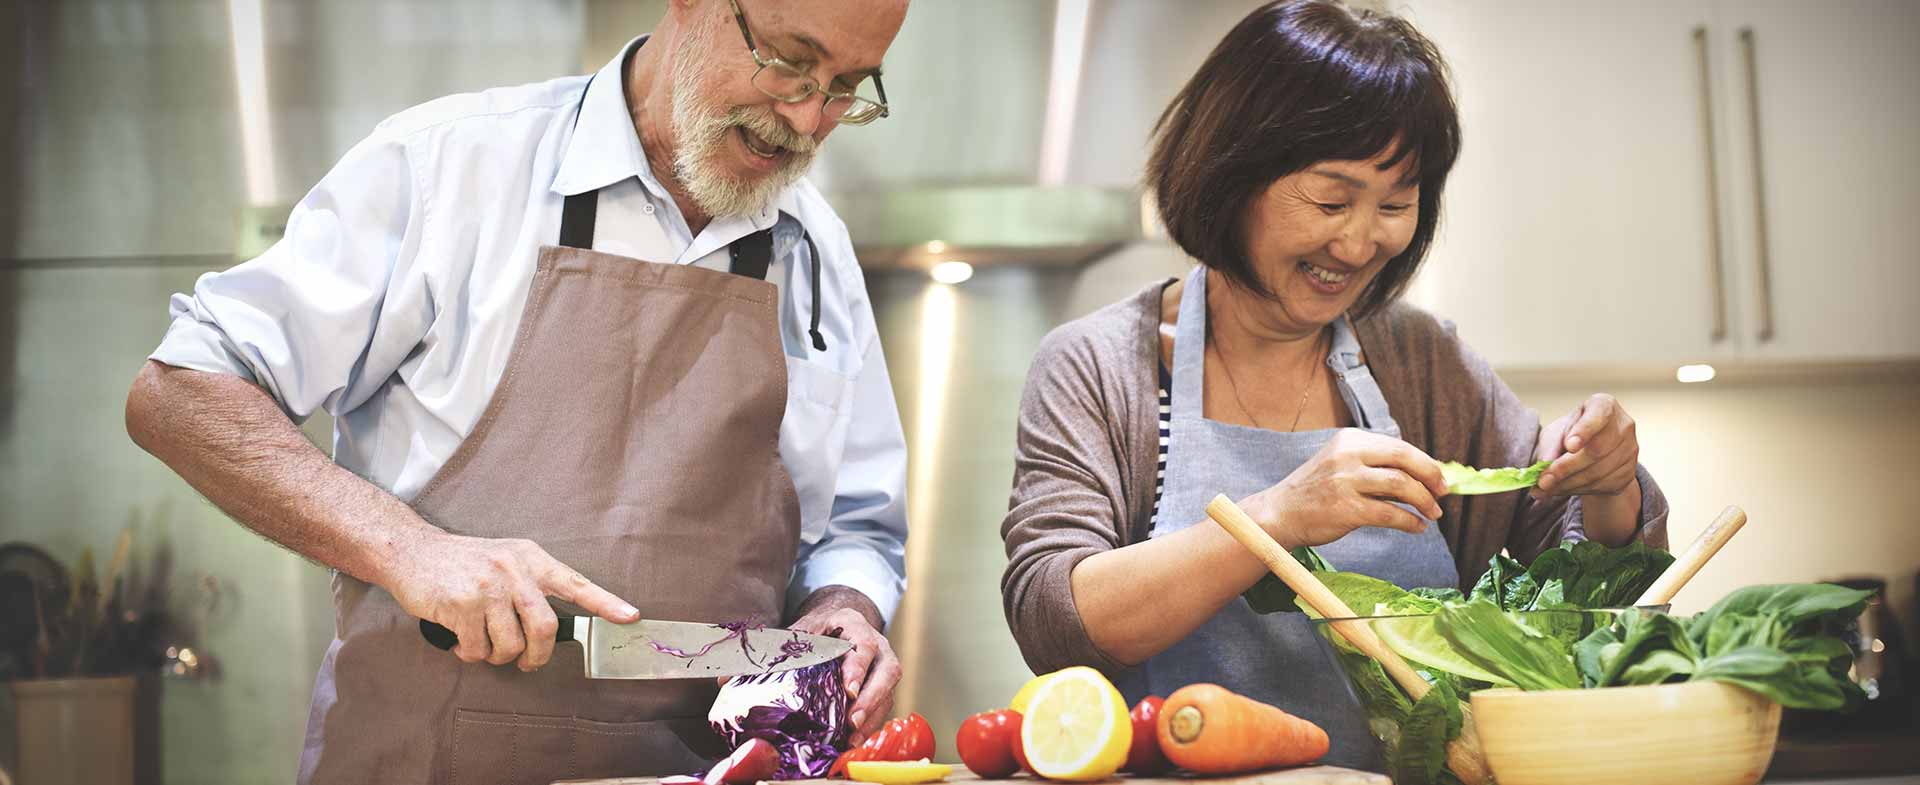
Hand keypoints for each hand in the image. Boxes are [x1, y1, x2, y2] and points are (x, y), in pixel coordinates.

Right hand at [386, 532, 638, 670]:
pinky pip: (479, 650)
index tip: (630, 616)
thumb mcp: (506, 557)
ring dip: (498, 655)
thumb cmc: (465, 561)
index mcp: (531, 558)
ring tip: (484, 643)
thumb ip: (532, 583)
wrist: (413, 551)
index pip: (575, 582)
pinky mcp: (461, 606)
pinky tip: (462, 640)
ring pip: (511, 645)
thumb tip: (555, 625)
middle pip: (545, 627)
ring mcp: (487, 587)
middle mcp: (513, 570)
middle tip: (527, 664)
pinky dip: (472, 654)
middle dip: (538, 656)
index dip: (604, 602)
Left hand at [791, 586, 896, 744]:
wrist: (837, 626)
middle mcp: (878, 646)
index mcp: (855, 625)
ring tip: (852, 739)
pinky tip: (853, 741)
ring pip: (888, 693)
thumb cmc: (817, 631)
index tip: (849, 690)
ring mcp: (884, 668)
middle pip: (887, 672)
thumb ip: (789, 646)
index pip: (863, 645)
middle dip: (871, 698)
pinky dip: (869, 726)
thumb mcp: (803, 630)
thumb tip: (761, 668)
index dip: (858, 668)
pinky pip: (883, 708)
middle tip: (852, 721)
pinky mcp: (884, 688)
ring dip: (871, 718)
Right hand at [1244, 428, 1445, 548]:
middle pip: (1404, 459)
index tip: (1440, 478)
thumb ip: (1376, 467)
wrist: (1280, 514)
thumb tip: (1423, 476)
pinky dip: (1409, 521)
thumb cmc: (1316, 492)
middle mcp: (1347, 455)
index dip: (1425, 462)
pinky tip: (1417, 527)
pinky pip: (1390, 514)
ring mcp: (1345, 481)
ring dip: (1424, 501)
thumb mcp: (1342, 466)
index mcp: (1349, 440)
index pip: (1399, 446)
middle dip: (1431, 476)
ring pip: (1401, 485)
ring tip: (1433, 513)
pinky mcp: (1346, 509)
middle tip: (1443, 493)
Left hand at [1530, 393, 1638, 498]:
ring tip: (1545, 487)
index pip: (1598, 415)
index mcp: (1604, 405)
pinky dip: (1577, 490)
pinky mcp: (1628, 473)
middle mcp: (1623, 426)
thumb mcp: (1557, 432)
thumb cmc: (1570, 434)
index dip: (1584, 431)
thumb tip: (1545, 463)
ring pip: (1598, 472)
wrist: (1590, 449)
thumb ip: (1551, 445)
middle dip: (1566, 468)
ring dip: (1568, 483)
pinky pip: (1602, 486)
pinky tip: (1561, 489)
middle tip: (1543, 480)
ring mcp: (1630, 450)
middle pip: (1597, 450)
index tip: (1569, 446)